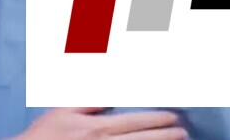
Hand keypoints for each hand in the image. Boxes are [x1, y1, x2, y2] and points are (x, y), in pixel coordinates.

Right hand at [15, 107, 186, 138]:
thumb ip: (90, 102)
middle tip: (183, 132)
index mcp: (98, 127)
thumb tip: (111, 94)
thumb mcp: (64, 111)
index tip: (172, 117)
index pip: (135, 122)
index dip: (156, 119)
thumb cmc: (46, 134)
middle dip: (165, 135)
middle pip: (143, 139)